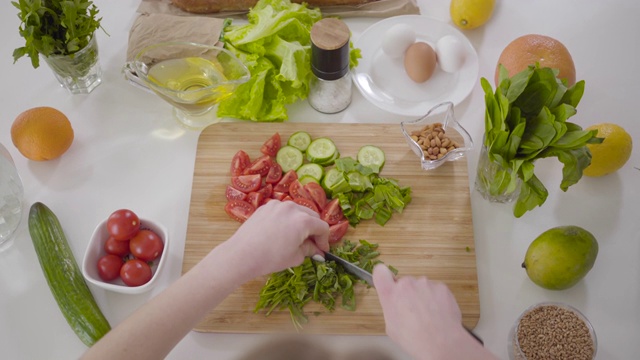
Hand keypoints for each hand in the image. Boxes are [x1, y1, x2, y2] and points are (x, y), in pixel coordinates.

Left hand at [226, 200, 329, 277]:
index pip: (322, 227)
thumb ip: (309, 250)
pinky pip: (282, 211)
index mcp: (303, 220)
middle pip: (312, 216)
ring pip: (297, 211)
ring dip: (301, 223)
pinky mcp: (265, 207)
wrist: (241, 255)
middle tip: (311, 244)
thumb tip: (316, 250)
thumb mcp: (295, 257)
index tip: (322, 250)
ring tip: (296, 238)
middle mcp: (292, 208)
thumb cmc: (270, 258)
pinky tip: (281, 232)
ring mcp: (277, 205)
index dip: (324, 240)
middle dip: (314, 230)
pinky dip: (286, 220)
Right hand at [373, 264, 487, 359]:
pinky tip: (438, 313)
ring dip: (423, 296)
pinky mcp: (441, 286)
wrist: (440, 342)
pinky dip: (437, 299)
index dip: (384, 277)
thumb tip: (397, 305)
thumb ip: (391, 308)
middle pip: (404, 282)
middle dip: (408, 293)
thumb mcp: (391, 326)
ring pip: (422, 286)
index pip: (380, 271)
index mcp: (390, 293)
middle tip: (414, 310)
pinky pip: (436, 290)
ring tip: (429, 315)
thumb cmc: (413, 339)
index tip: (388, 283)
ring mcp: (425, 283)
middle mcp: (406, 283)